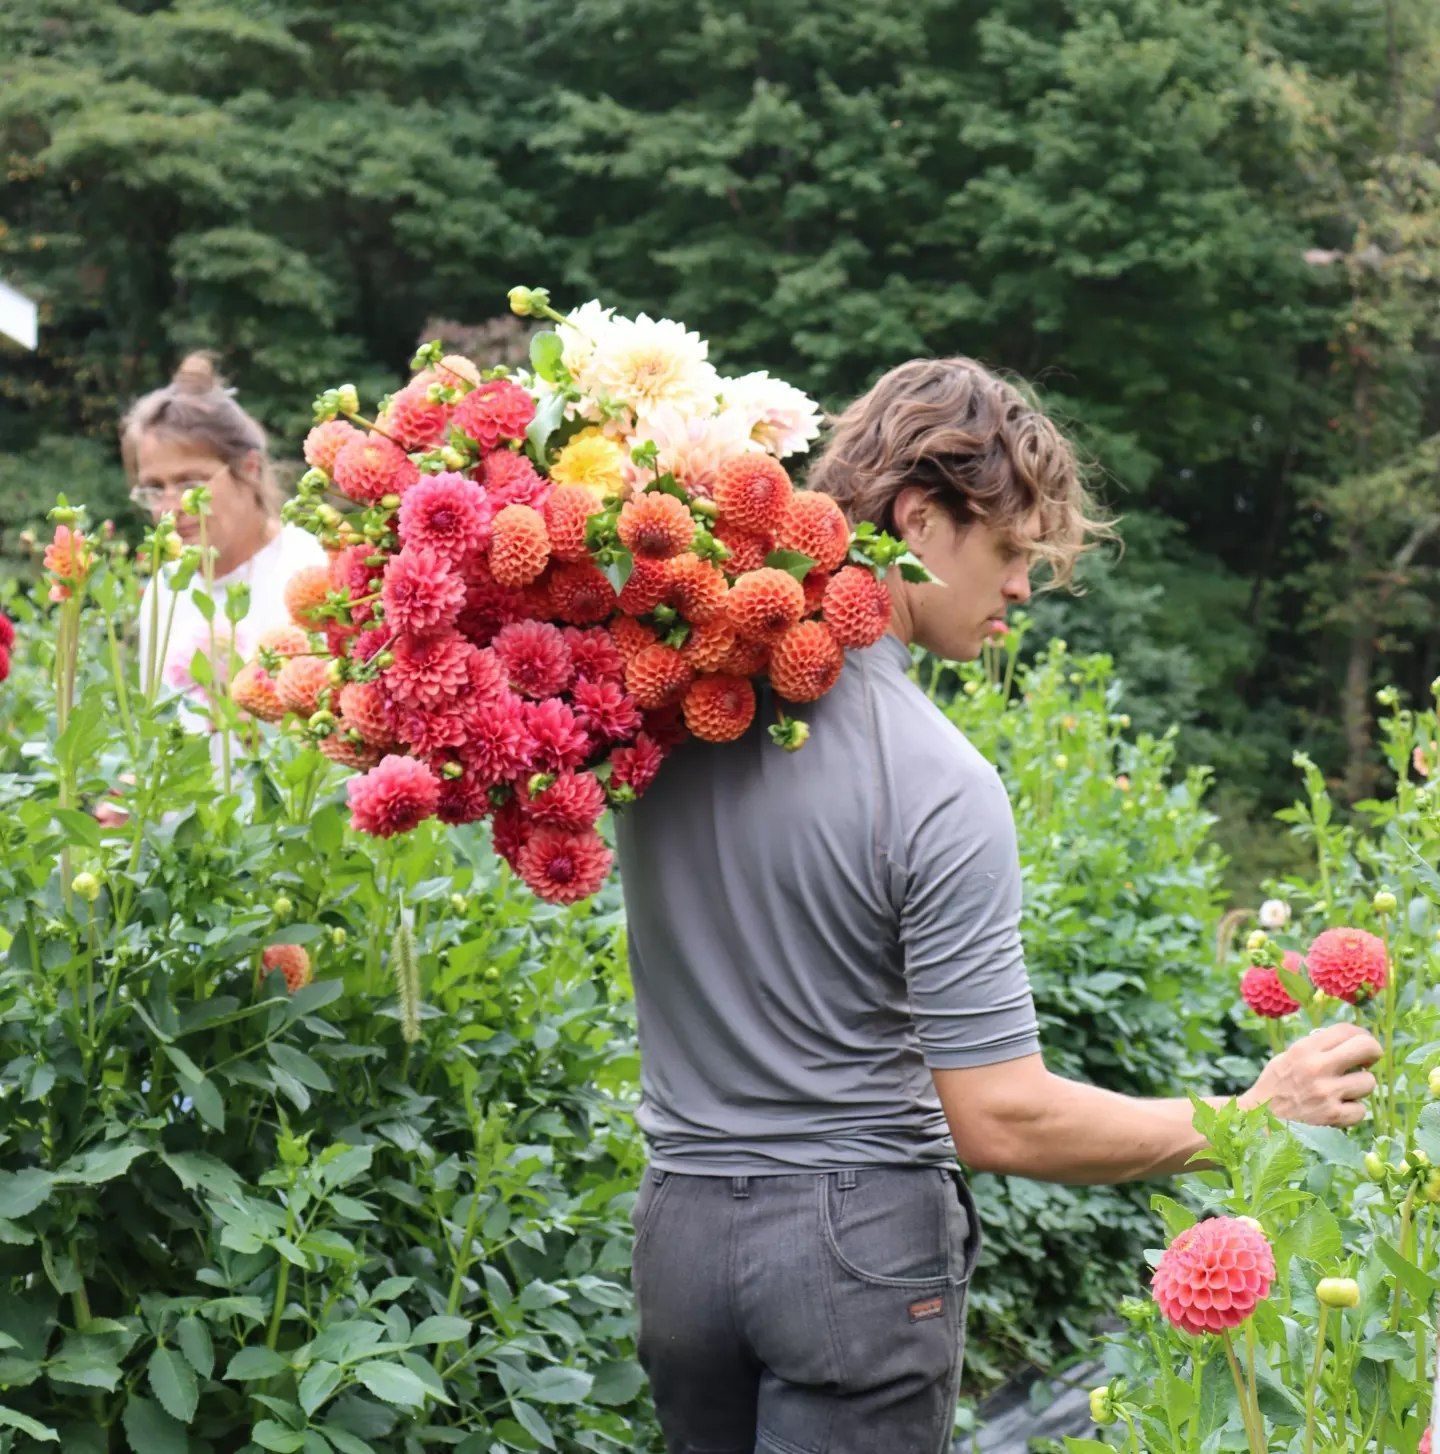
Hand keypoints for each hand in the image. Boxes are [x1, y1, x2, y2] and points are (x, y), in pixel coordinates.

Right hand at [1242, 1023, 1381, 1126]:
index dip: (1360, 1034)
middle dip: (1373, 1053)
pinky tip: (1337, 1109)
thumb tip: (1348, 1042)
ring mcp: (1326, 1093)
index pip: (1346, 1030)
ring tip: (1343, 1091)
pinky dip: (1352, 1111)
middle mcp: (1316, 1067)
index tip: (1361, 1043)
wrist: (1260, 1120)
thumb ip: (1315, 1048)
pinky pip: (1361, 1110)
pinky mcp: (1333, 1117)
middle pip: (1366, 1048)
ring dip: (1359, 1087)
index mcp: (1304, 1049)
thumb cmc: (1275, 1086)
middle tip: (1367, 1061)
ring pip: (1369, 1082)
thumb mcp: (1287, 1058)